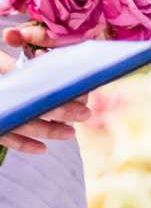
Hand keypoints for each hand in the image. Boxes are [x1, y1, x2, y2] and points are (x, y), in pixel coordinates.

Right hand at [0, 26, 88, 155]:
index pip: (33, 84)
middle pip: (31, 104)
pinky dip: (22, 144)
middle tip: (86, 113)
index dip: (57, 90)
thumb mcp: (1, 62)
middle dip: (61, 109)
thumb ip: (15, 59)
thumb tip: (47, 65)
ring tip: (70, 133)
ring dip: (47, 130)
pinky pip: (5, 137)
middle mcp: (3, 96)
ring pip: (20, 124)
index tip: (82, 91)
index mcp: (4, 75)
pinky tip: (41, 149)